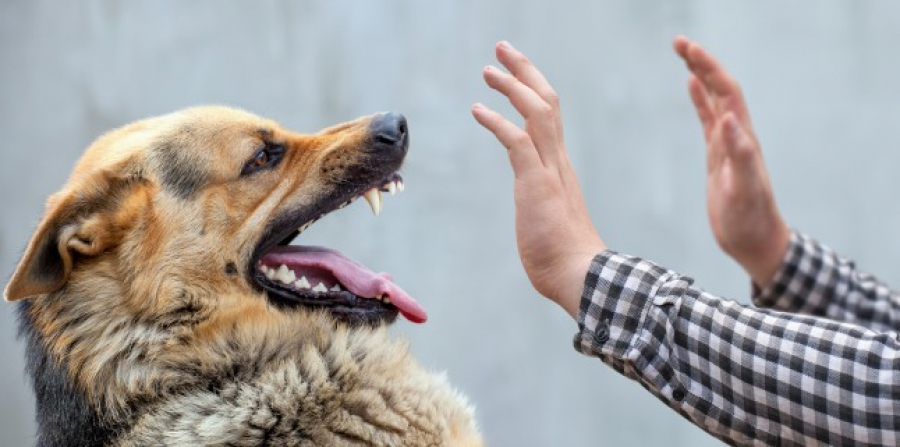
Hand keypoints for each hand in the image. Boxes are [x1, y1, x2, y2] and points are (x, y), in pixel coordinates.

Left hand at [472, 41, 605, 318]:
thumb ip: (542, 207)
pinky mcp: (536, 183)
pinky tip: (478, 109)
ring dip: (512, 86)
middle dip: (524, 71)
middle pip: (547, 101)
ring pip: (537, 112)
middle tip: (503, 50)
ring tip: (488, 70)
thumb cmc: (564, 258)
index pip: (550, 117)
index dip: (533, 89)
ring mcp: (550, 170)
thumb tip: (538, 214)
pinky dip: (497, 121)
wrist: (581, 276)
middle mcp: (558, 161)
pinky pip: (517, 141)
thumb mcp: (548, 221)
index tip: (516, 74)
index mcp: (560, 167)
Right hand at [674, 36, 789, 286]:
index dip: (709, 68)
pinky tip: (690, 87)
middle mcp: (737, 135)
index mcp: (742, 138)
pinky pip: (707, 120)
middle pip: (720, 88)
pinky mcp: (718, 156)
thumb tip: (728, 117)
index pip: (726, 92)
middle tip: (678, 42)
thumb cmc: (750, 219)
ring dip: (700, 74)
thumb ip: (740, 153)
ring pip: (714, 99)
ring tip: (683, 54)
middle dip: (701, 62)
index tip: (688, 50)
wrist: (754, 241)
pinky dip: (699, 100)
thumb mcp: (744, 188)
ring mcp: (727, 144)